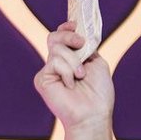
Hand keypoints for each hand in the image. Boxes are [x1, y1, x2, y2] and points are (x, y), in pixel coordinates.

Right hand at [34, 22, 115, 139]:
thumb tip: (78, 33)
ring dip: (74, 61)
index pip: (61, 37)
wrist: (93, 114)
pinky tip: (70, 85)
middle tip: (81, 44)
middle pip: (54, 37)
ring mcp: (49, 72)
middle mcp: (57, 64)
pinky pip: (54, 62)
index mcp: (71, 60)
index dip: (67, 28)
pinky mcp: (42, 79)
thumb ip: (86, 47)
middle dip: (69, 36)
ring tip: (81, 76)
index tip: (76, 25)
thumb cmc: (98, 94)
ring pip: (57, 49)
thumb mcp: (97, 63)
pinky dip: (67, 71)